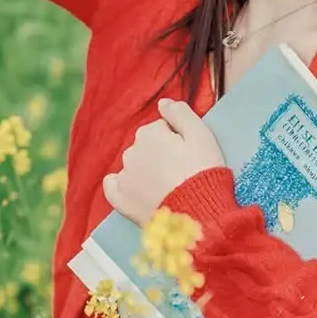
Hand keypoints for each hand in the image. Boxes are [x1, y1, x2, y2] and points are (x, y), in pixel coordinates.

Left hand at [102, 98, 226, 228]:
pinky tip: (138, 192)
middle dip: (160, 156)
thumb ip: (181, 113)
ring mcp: (124, 176)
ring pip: (133, 166)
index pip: (162, 129)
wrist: (197, 215)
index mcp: (149, 133)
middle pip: (146, 147)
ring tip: (167, 187)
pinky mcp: (120, 200)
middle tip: (180, 173)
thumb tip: (163, 102)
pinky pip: (113, 187)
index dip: (178, 142)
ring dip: (145, 171)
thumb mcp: (202, 135)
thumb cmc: (203, 173)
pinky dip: (122, 186)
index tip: (189, 156)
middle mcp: (131, 151)